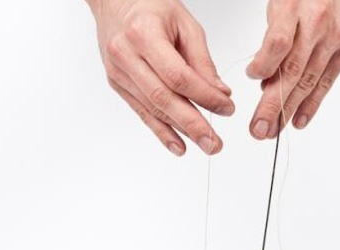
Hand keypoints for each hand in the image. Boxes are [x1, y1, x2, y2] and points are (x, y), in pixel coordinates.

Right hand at [86, 0, 234, 155]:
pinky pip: (142, 113)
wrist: (113, 2)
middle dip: (193, 124)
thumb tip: (219, 93)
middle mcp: (126, 55)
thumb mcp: (184, 24)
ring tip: (204, 145)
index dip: (204, 96)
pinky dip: (162, 132)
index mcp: (144, 33)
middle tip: (214, 143)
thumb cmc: (150, 6)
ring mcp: (119, 73)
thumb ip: (202, 61)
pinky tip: (178, 146)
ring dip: (181, 132)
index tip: (226, 108)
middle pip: (164, 98)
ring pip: (154, 109)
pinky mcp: (118, 85)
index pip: (178, 76)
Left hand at [247, 0, 339, 138]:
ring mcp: (338, 36)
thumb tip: (266, 75)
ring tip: (272, 131)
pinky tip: (300, 120)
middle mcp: (319, 23)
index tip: (253, 77)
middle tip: (257, 130)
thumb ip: (275, 34)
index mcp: (295, 6)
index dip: (263, 66)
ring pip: (308, 82)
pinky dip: (312, 104)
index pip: (277, 45)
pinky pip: (328, 80)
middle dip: (271, 106)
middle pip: (291, 72)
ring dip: (288, 111)